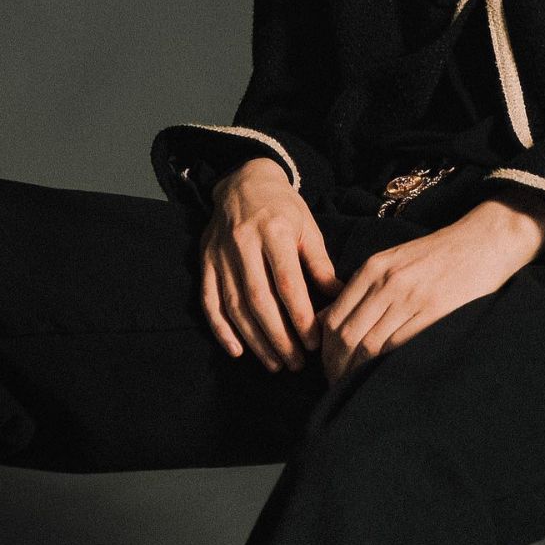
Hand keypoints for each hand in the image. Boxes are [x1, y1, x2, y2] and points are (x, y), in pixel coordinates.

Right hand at [200, 156, 342, 372]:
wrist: (244, 182)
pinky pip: (209, 301)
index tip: (315, 342)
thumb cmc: (283, 208)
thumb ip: (320, 264)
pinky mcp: (205, 263)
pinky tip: (237, 351)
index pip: (287, 282)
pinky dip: (221, 329)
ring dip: (254, 340)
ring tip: (275, 363)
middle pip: (259, 299)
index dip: (300, 316)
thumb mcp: (308, 227)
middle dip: (278, 336)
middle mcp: (244, 243)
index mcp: (275, 231)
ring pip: (235, 305)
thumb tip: (338, 298)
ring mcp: (220, 254)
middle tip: (296, 363)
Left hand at [317, 189, 544, 385]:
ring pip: (369, 345)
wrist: (481, 243)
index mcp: (374, 268)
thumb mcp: (391, 262)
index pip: (335, 318)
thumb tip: (323, 321)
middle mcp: (387, 282)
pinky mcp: (435, 311)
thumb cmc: (436, 256)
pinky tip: (382, 379)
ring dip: (356, 372)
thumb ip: (359, 289)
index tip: (328, 369)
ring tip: (355, 388)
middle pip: (347, 335)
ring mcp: (411, 297)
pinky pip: (399, 346)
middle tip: (337, 386)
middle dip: (336, 367)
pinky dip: (384, 368)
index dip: (326, 351)